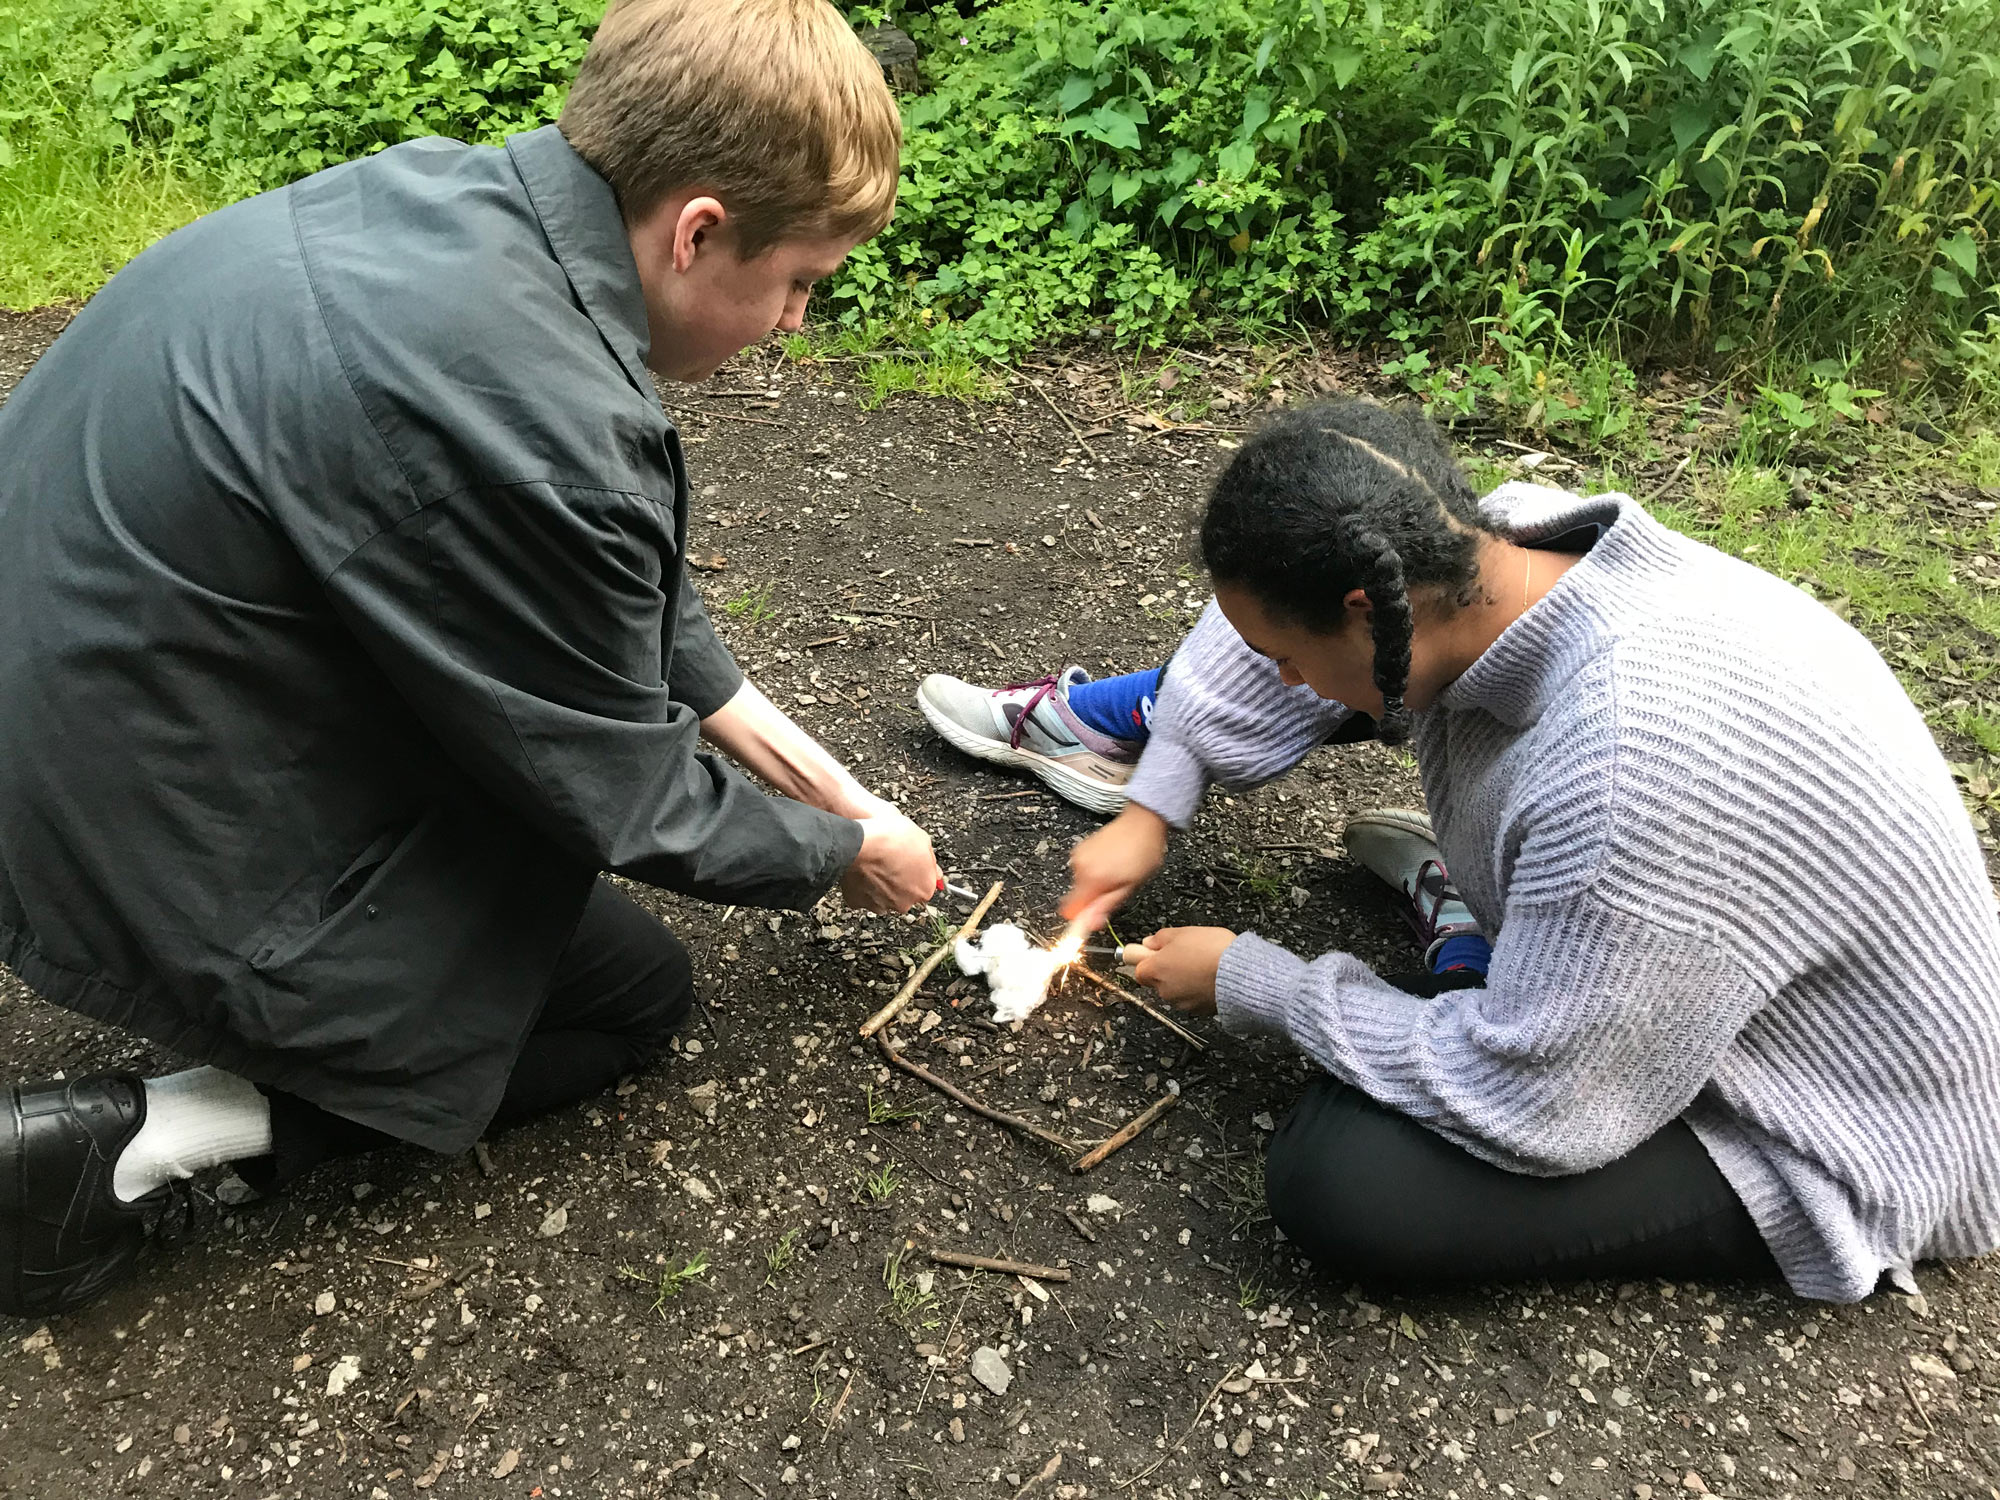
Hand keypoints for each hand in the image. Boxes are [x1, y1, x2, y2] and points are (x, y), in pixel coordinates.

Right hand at [840, 812, 941, 913]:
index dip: (917, 872)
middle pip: (904, 894)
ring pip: (883, 897)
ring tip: (874, 864)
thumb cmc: (890, 839)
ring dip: (880, 884)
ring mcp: (880, 905)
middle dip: (898, 881)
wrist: (859, 842)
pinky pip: (863, 896)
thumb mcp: (922, 839)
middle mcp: (904, 902)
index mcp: (924, 889)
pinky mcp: (858, 903)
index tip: (910, 864)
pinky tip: (862, 871)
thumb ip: (930, 859)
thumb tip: (934, 868)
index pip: (925, 886)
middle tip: (891, 862)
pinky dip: (862, 886)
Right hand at [1060, 804, 1168, 929]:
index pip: (1070, 910)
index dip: (1080, 919)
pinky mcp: (1080, 848)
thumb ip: (1107, 905)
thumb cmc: (1143, 852)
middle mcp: (1080, 867)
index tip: (1090, 920)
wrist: (1142, 822)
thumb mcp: (1130, 886)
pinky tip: (1111, 863)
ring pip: (1080, 884)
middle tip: (1115, 889)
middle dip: (1093, 899)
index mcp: (1092, 878)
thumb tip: (1090, 923)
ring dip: (1095, 884)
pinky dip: (1094, 871)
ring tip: (1116, 873)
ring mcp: (1078, 855)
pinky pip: (1082, 870)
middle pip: (1076, 898)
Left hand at [1126, 927, 1235, 1014]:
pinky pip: (1192, 999)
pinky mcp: (1199, 1011)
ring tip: (1203, 965)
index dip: (1147, 959)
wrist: (1241, 974)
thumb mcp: (1183, 932)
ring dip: (1184, 980)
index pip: (1138, 970)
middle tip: (1186, 954)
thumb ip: (1160, 938)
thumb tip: (1148, 942)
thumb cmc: (1212, 950)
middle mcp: (1164, 990)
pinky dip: (1197, 990)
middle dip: (1168, 970)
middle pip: (1157, 980)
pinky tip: (1210, 977)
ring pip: (1175, 990)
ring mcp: (1181, 1003)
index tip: (1155, 952)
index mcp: (1155, 970)